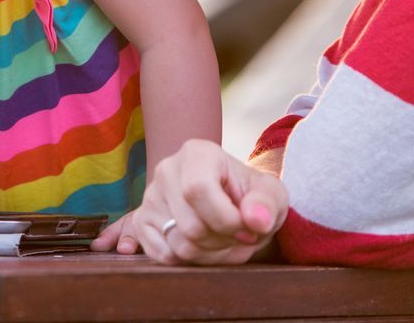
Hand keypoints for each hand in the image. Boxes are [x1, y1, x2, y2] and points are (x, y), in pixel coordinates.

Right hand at [98, 140, 287, 264]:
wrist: (235, 207)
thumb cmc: (252, 198)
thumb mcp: (272, 195)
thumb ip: (267, 203)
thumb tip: (256, 220)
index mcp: (197, 153)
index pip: (197, 190)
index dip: (226, 219)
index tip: (247, 228)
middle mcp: (167, 170)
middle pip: (191, 226)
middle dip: (222, 242)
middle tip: (236, 236)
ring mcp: (150, 196)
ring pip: (179, 246)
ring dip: (209, 254)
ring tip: (222, 241)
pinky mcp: (141, 220)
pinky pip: (163, 255)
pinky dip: (188, 261)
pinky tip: (201, 246)